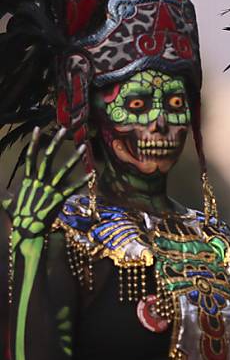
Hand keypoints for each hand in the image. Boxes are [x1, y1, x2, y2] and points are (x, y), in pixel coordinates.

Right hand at [4, 128, 90, 246]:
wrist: (26, 231)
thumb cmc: (20, 218)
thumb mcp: (11, 205)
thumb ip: (8, 198)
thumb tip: (4, 196)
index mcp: (28, 181)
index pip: (30, 157)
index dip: (34, 142)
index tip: (38, 129)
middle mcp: (39, 182)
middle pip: (48, 157)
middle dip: (56, 142)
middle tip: (64, 129)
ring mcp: (49, 190)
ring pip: (63, 170)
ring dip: (74, 158)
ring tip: (84, 146)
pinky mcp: (58, 199)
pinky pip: (72, 188)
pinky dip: (82, 181)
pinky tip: (91, 173)